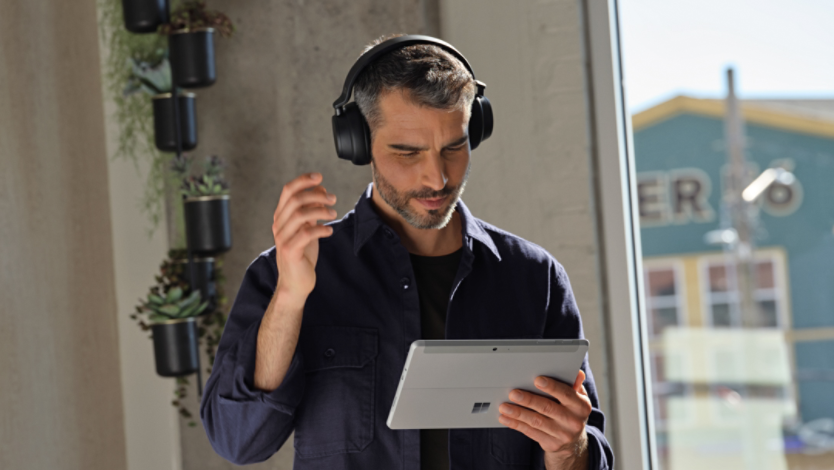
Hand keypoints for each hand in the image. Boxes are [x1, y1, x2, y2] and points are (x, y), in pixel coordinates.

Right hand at [272, 172, 337, 302]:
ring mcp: (283, 238)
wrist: (295, 282)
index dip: (303, 181)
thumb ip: (310, 209)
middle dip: (316, 195)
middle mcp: (279, 225)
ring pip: (300, 215)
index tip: (319, 177)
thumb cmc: (302, 254)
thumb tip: (320, 189)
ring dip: (320, 211)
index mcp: (281, 217)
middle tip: (333, 199)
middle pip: (295, 200)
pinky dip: (320, 229)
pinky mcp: (290, 251)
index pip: (288, 191)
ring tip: (333, 214)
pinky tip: (329, 231)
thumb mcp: (307, 227)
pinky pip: (306, 233)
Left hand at [498, 370, 591, 469]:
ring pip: (536, 421)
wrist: (573, 441)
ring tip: (504, 406)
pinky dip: (516, 424)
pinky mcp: (551, 444)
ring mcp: (562, 435)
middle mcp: (573, 421)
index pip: (566, 394)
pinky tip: (505, 418)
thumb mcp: (578, 397)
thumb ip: (574, 384)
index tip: (537, 380)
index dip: (551, 387)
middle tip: (513, 393)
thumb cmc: (571, 411)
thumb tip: (577, 373)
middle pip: (548, 408)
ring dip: (518, 413)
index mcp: (581, 406)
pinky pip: (530, 432)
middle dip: (529, 400)